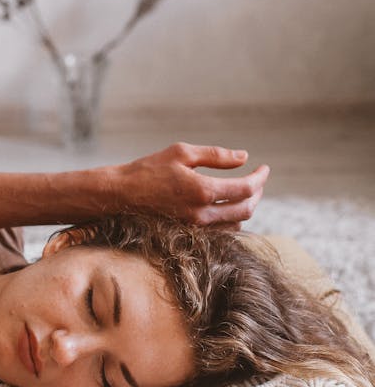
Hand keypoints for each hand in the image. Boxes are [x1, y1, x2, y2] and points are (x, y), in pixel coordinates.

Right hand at [119, 142, 268, 225]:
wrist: (121, 194)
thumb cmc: (149, 169)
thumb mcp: (182, 152)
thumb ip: (216, 156)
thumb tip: (244, 157)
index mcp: (202, 190)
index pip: (245, 189)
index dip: (260, 178)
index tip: (264, 168)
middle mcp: (202, 214)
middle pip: (246, 209)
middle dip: (257, 193)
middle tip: (257, 179)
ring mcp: (196, 227)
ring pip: (236, 223)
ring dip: (246, 207)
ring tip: (245, 191)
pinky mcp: (189, 234)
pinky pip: (222, 231)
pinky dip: (232, 219)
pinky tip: (229, 206)